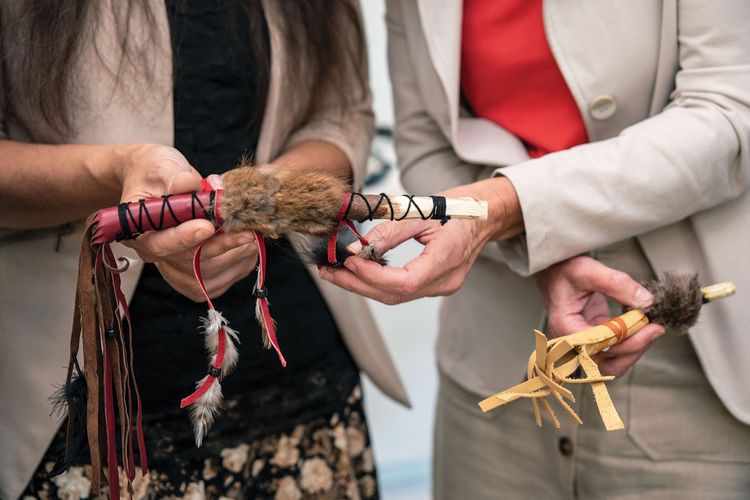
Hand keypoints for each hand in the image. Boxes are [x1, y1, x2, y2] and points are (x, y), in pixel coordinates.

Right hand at [118, 155, 257, 300]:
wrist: (159, 178)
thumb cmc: (156, 171)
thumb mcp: (161, 166)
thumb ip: (175, 178)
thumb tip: (189, 183)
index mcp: (139, 231)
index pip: (162, 243)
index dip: (185, 237)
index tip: (208, 226)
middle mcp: (156, 253)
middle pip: (190, 262)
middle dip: (221, 246)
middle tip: (246, 233)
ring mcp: (176, 264)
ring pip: (208, 274)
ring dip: (235, 256)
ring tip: (253, 234)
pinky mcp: (196, 270)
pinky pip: (219, 278)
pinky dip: (239, 263)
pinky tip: (251, 246)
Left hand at [319, 177, 523, 303]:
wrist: (485, 215)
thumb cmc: (458, 208)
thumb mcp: (421, 210)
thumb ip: (389, 232)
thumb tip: (358, 248)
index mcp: (448, 258)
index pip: (405, 282)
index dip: (373, 275)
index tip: (349, 260)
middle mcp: (446, 280)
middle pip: (394, 295)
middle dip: (357, 284)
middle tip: (328, 270)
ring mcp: (442, 287)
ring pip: (395, 296)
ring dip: (361, 285)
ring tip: (334, 271)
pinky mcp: (435, 285)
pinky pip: (401, 290)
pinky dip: (376, 282)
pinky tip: (356, 272)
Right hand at [535, 256, 665, 376]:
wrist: (554, 272)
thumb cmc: (564, 271)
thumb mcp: (588, 270)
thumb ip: (616, 284)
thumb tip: (645, 302)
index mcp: (566, 328)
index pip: (600, 346)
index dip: (628, 341)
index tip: (650, 325)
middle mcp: (572, 342)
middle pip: (608, 364)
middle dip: (635, 349)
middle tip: (655, 329)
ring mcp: (584, 344)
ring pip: (613, 363)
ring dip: (635, 350)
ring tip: (651, 328)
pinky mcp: (594, 340)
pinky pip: (615, 351)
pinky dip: (631, 343)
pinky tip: (642, 326)